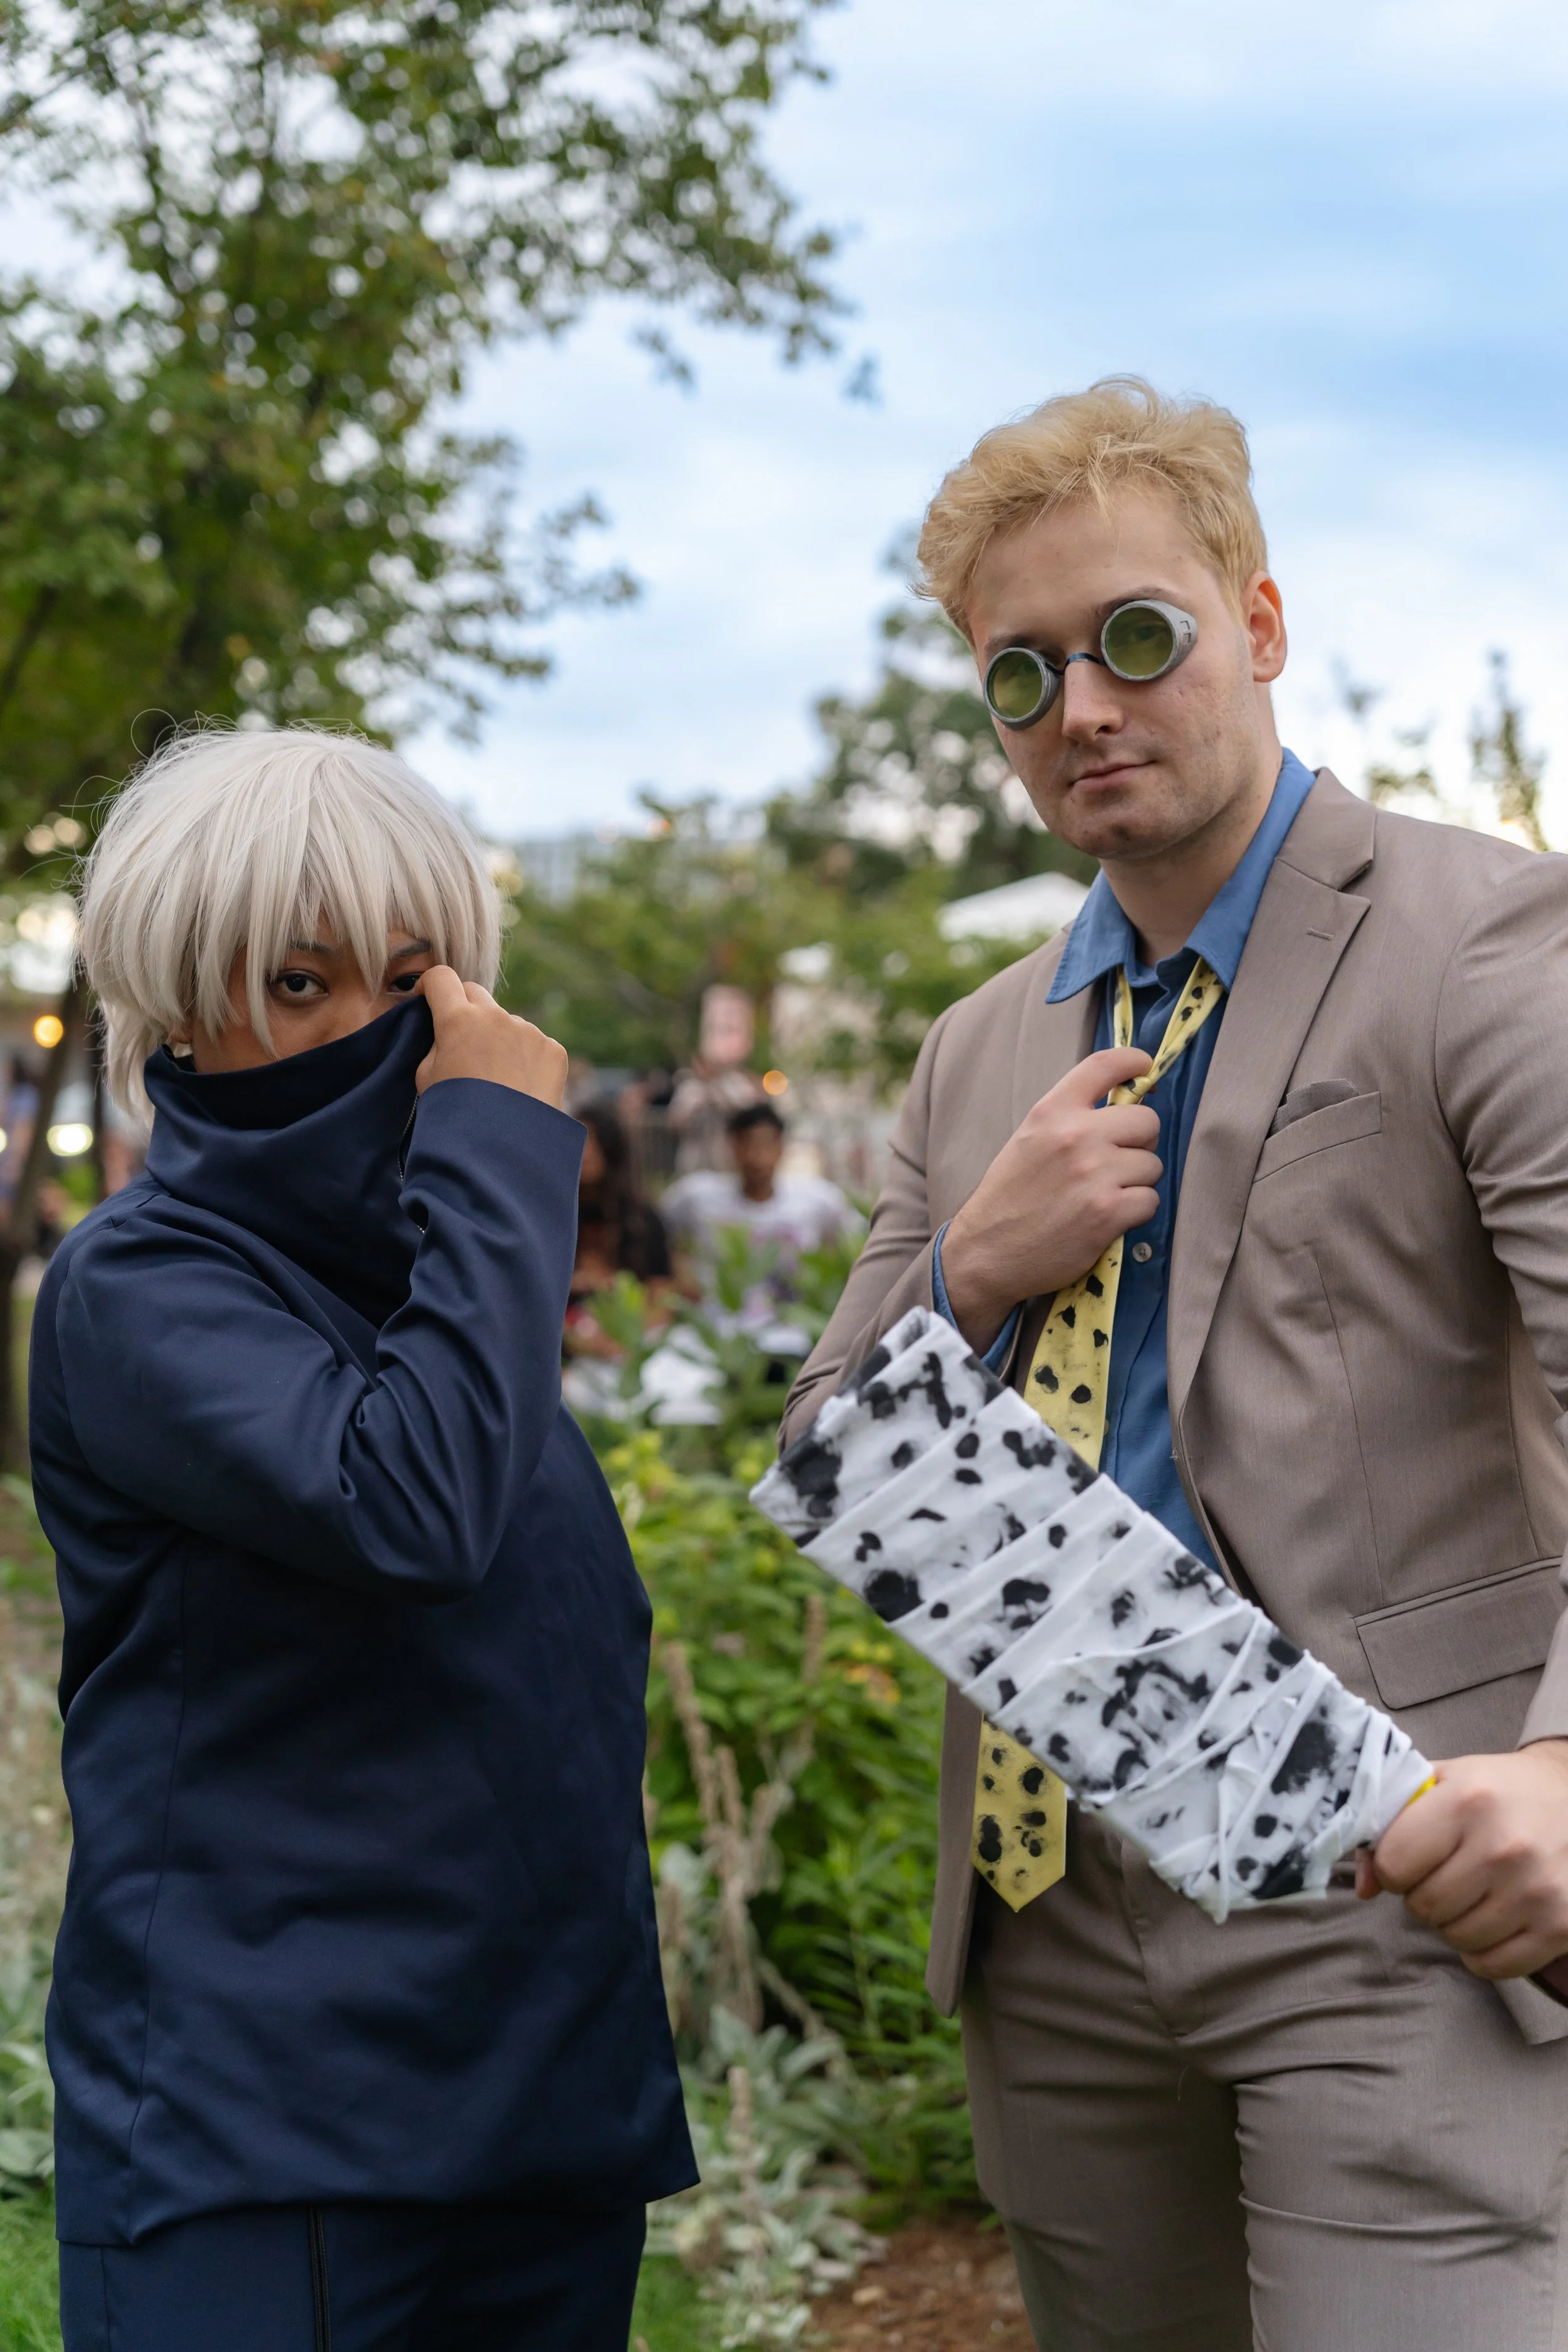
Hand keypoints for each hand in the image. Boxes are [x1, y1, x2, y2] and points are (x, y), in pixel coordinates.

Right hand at [415, 967, 567, 1107]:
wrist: (503, 1150)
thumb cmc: (456, 1115)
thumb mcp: (427, 1078)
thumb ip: (436, 1045)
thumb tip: (448, 1034)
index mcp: (458, 1020)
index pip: (441, 979)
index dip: (430, 986)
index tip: (427, 999)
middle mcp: (496, 1017)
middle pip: (476, 995)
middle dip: (465, 1010)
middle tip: (461, 1041)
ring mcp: (529, 1031)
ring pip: (507, 1023)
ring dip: (499, 1039)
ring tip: (496, 1080)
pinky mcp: (553, 1049)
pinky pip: (534, 1044)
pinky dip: (525, 1059)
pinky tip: (520, 1088)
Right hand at [940, 1047, 1162, 1349]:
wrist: (986, 1252)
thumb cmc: (1009, 1197)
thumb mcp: (1029, 1140)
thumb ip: (1069, 1119)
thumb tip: (1122, 1105)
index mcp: (1052, 1111)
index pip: (1104, 1065)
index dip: (1135, 1061)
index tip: (1144, 1069)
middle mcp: (1075, 1136)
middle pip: (1147, 1120)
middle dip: (1140, 1142)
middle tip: (1118, 1161)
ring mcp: (1094, 1174)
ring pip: (1152, 1164)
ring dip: (1137, 1182)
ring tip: (1106, 1194)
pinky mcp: (1107, 1213)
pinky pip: (1150, 1200)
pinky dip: (1135, 1212)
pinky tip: (1108, 1218)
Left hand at [1357, 1740, 1567, 1978]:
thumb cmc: (1496, 1791)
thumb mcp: (1441, 1784)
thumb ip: (1390, 1823)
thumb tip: (1364, 1888)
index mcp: (1466, 1801)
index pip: (1394, 1865)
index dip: (1392, 1866)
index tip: (1410, 1857)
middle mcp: (1504, 1848)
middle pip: (1424, 1907)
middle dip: (1422, 1895)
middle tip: (1444, 1874)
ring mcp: (1536, 1892)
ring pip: (1456, 1940)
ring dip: (1452, 1922)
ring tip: (1472, 1891)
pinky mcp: (1561, 1928)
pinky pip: (1493, 1966)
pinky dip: (1483, 1951)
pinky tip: (1493, 1917)